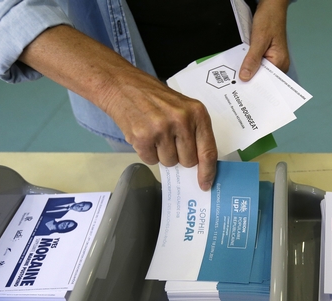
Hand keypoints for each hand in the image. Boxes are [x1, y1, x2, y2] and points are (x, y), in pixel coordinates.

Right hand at [19, 25, 217, 190]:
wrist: (123, 86)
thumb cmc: (155, 99)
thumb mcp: (184, 108)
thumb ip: (195, 132)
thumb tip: (201, 166)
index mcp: (197, 113)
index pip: (208, 151)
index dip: (207, 172)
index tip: (205, 184)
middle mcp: (182, 120)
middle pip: (188, 161)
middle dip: (180, 157)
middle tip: (169, 139)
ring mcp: (162, 129)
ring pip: (169, 163)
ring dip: (161, 154)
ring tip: (155, 134)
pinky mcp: (142, 137)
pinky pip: (151, 160)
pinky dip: (147, 153)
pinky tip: (144, 136)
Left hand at [239, 0, 290, 80]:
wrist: (271, 6)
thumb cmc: (269, 19)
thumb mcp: (259, 39)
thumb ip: (252, 59)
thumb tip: (245, 76)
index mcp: (280, 62)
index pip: (267, 80)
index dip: (254, 84)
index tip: (242, 89)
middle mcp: (279, 63)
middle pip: (263, 77)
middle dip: (250, 78)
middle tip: (236, 82)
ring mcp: (274, 59)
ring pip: (259, 70)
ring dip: (249, 70)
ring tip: (238, 74)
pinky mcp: (268, 55)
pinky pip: (258, 63)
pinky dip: (250, 63)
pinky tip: (242, 64)